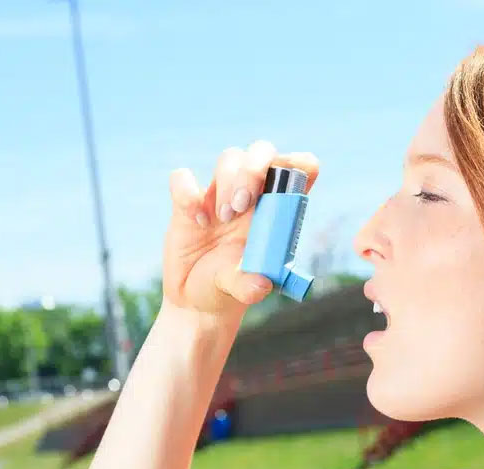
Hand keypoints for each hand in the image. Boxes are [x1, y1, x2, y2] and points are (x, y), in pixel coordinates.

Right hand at [161, 140, 319, 317]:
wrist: (194, 301)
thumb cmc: (227, 291)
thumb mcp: (241, 291)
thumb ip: (250, 286)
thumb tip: (261, 283)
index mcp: (277, 212)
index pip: (301, 169)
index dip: (299, 164)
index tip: (283, 184)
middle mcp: (252, 197)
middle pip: (262, 151)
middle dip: (255, 168)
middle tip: (242, 204)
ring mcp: (220, 195)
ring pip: (230, 157)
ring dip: (228, 181)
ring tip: (223, 218)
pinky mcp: (188, 202)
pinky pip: (182, 177)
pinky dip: (187, 192)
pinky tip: (197, 222)